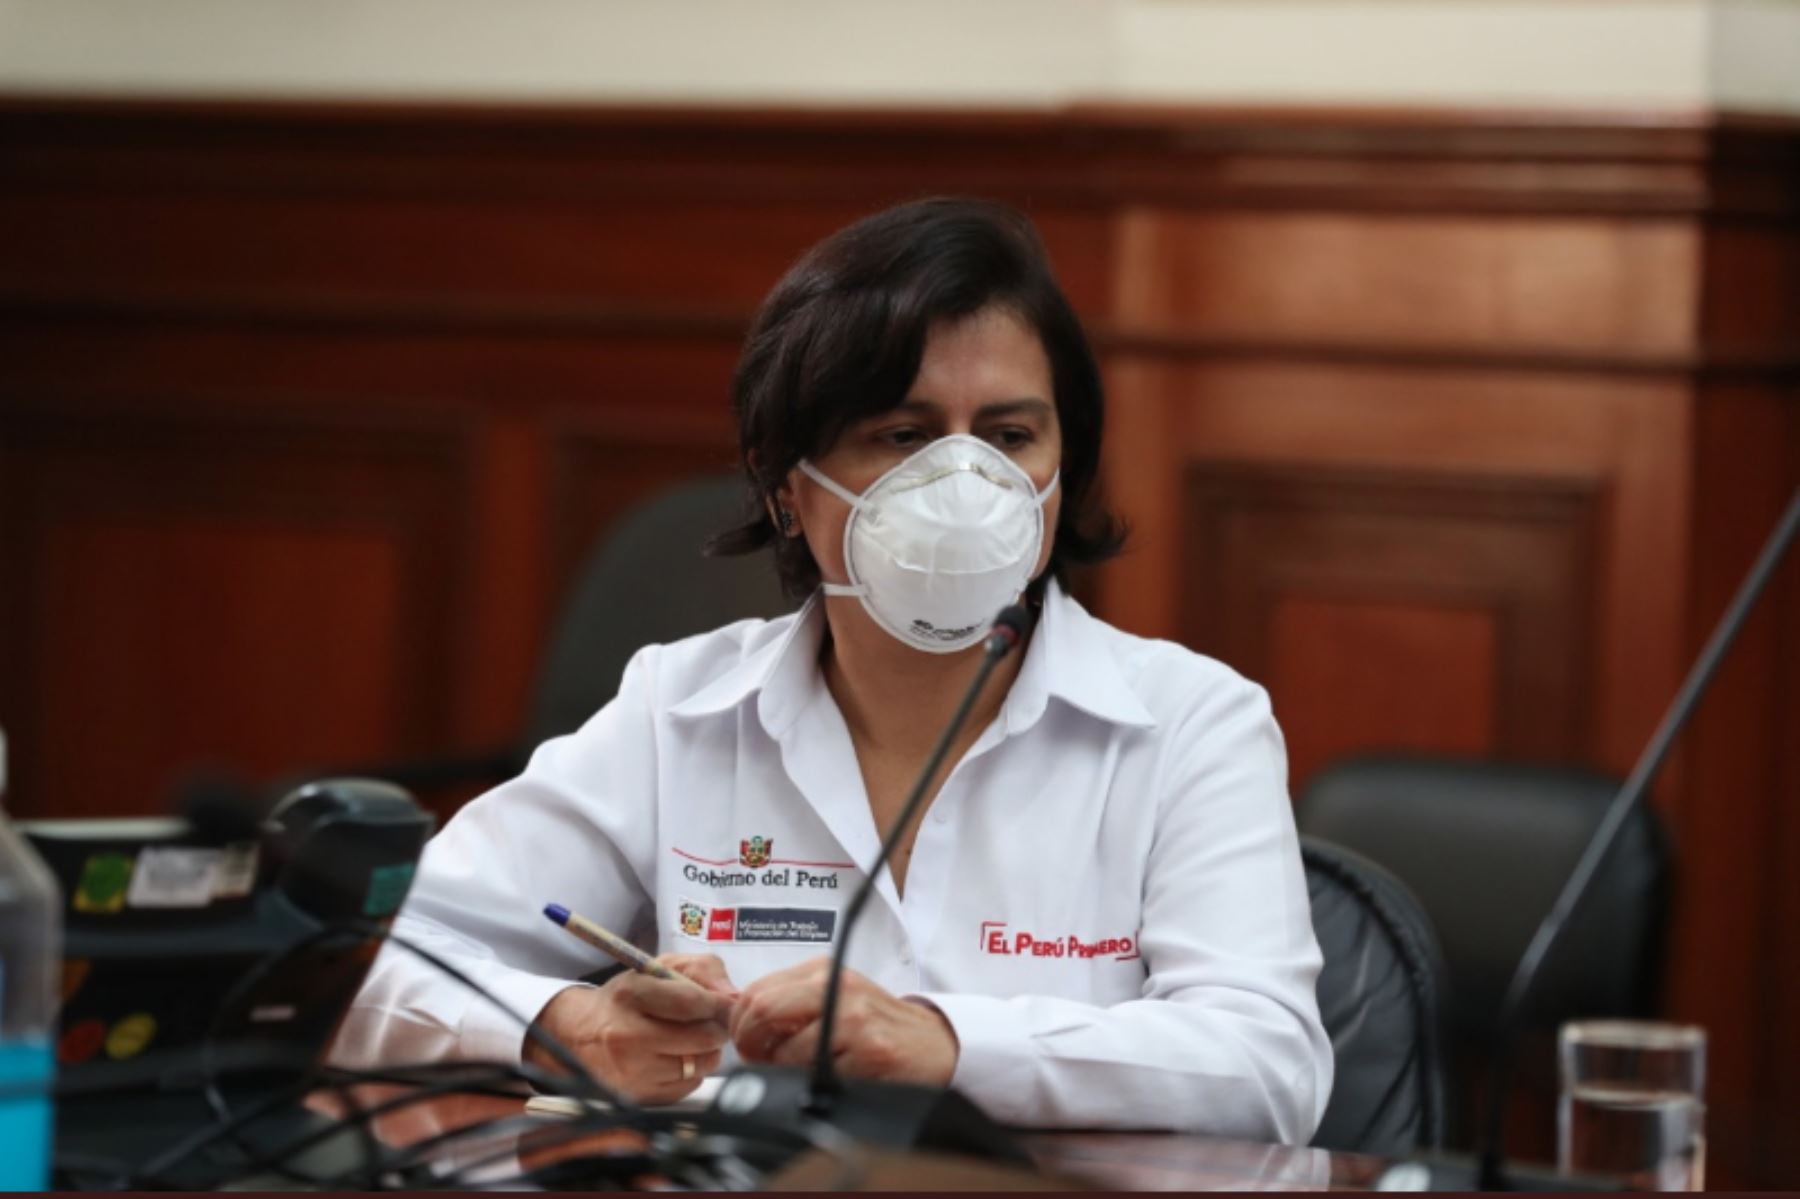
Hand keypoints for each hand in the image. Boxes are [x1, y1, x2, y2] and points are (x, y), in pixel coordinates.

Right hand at [524, 954, 737, 1104]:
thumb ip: (702, 970)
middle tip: (711, 1022)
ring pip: (701, 1064)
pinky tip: (676, 1058)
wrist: (583, 1032)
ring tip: (692, 1040)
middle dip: (716, 1028)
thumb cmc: (630, 997)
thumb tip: (732, 997)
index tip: (722, 1003)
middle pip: (703, 1038)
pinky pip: (688, 1086)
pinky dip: (692, 1072)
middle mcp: (626, 1035)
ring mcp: (631, 1070)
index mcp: (630, 995)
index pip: (691, 1002)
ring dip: (707, 1051)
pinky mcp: (637, 1096)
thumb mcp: (659, 968)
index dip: (717, 1003)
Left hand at [729, 957, 957, 1086]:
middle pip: (761, 1010)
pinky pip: (816, 1074)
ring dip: (779, 1071)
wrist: (936, 1045)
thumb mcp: (834, 1000)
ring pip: (783, 1048)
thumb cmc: (880, 1028)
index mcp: (821, 971)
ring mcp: (853, 1016)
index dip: (738, 1024)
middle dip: (749, 1045)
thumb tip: (741, 1025)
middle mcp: (835, 985)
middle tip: (759, 1063)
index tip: (745, 1044)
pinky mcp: (868, 1048)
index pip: (754, 990)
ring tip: (795, 1075)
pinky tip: (826, 1081)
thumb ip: (791, 1004)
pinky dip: (810, 1084)